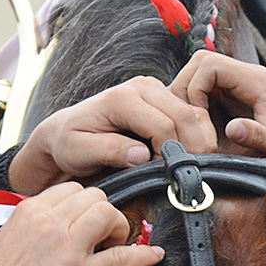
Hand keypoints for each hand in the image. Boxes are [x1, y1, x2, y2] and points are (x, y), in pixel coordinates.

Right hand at [0, 184, 161, 265]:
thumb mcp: (7, 233)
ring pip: (108, 214)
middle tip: (100, 235)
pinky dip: (142, 255)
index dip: (84, 204)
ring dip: (117, 227)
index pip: (72, 189)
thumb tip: (50, 219)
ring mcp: (69, 247)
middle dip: (103, 212)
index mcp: (32, 210)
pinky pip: (122, 257)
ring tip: (110, 245)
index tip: (85, 219)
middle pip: (95, 196)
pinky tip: (152, 255)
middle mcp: (52, 222)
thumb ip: (31, 220)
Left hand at [8, 77, 217, 192]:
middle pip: (185, 117)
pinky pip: (193, 115)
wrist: (67, 130)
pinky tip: (186, 157)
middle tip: (187, 178)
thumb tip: (141, 155)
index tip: (164, 178)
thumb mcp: (78, 151)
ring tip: (187, 169)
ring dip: (198, 143)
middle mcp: (142, 87)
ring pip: (194, 115)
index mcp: (121, 98)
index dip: (170, 156)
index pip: (163, 126)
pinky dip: (197, 136)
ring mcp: (156, 89)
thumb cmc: (70, 142)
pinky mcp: (165, 98)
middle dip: (192, 150)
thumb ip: (108, 151)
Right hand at [173, 51, 265, 171]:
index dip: (194, 86)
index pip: (210, 64)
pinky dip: (196, 102)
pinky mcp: (236, 95)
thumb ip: (256, 135)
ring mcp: (241, 84)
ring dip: (189, 94)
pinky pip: (207, 87)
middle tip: (186, 118)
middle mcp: (248, 76)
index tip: (195, 114)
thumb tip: (233, 129)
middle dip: (186, 88)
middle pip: (201, 63)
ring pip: (200, 73)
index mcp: (257, 81)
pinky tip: (199, 124)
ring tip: (191, 123)